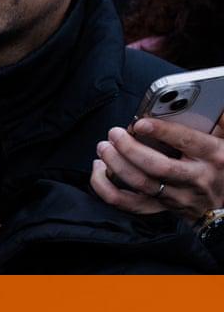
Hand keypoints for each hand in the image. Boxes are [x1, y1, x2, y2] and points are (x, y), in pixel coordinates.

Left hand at [90, 117, 223, 221]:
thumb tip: (217, 104)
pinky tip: (99, 170)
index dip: (162, 131)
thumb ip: (222, 121)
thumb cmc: (221, 164)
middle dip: (131, 149)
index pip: (187, 142)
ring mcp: (177, 196)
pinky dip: (106, 189)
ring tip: (104, 147)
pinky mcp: (160, 207)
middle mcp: (195, 178)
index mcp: (213, 156)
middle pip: (158, 167)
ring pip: (141, 184)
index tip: (140, 123)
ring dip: (116, 165)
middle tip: (114, 133)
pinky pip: (127, 203)